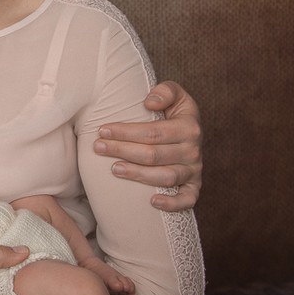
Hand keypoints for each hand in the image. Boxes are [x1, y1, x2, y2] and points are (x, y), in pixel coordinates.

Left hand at [94, 80, 202, 210]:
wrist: (190, 132)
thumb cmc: (174, 112)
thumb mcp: (175, 94)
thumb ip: (166, 91)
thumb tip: (149, 103)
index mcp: (189, 127)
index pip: (153, 132)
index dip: (126, 132)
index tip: (102, 130)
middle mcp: (194, 150)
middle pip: (154, 154)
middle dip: (122, 150)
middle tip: (98, 147)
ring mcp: (194, 170)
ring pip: (165, 177)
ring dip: (138, 175)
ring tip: (114, 169)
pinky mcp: (194, 187)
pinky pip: (188, 199)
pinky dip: (173, 204)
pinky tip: (152, 202)